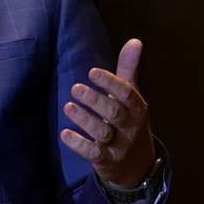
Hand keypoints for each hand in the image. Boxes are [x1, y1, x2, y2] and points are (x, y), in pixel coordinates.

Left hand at [60, 38, 155, 186]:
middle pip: (115, 113)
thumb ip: (129, 69)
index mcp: (138, 108)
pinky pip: (94, 154)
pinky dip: (79, 144)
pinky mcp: (107, 161)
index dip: (111, 83)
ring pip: (103, 133)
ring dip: (85, 120)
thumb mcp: (132, 95)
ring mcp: (120, 146)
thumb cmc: (129, 119)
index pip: (127, 94)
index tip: (92, 71)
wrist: (137, 163)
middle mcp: (131, 127)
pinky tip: (65, 134)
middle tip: (76, 88)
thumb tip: (135, 40)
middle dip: (96, 101)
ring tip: (68, 106)